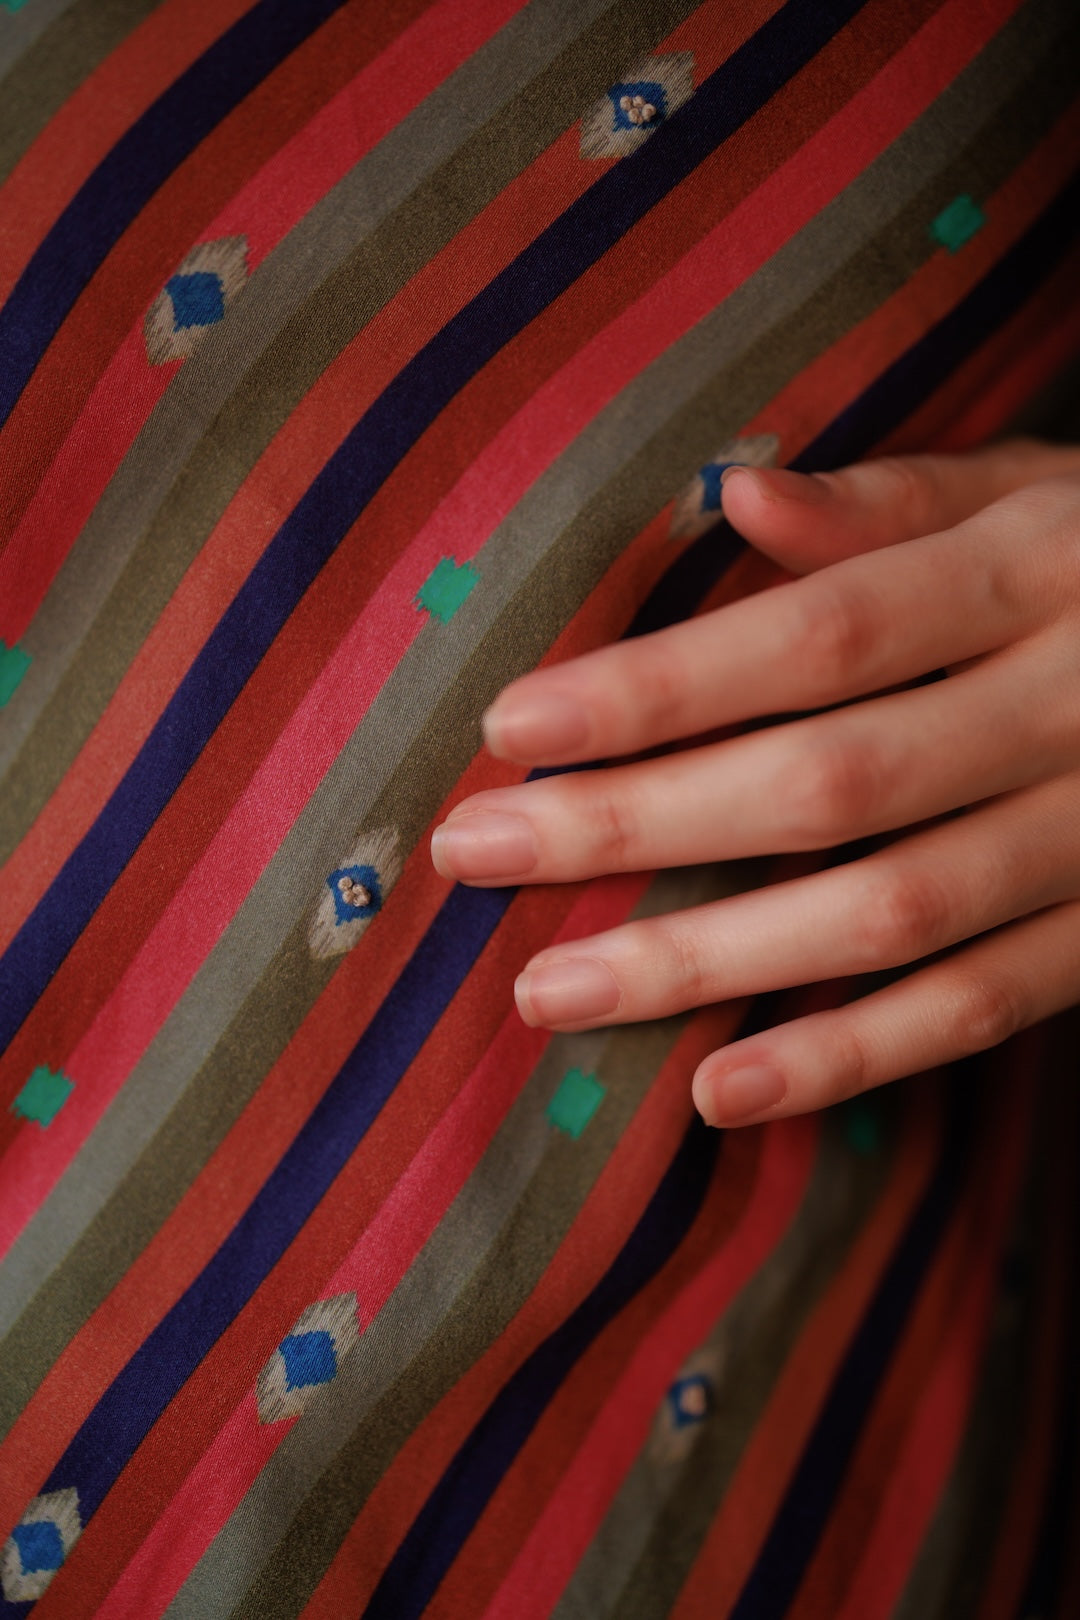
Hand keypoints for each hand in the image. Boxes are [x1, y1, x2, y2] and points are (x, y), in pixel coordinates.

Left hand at [430, 439, 1079, 1125]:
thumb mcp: (1044, 489)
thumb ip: (895, 502)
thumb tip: (734, 500)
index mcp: (1036, 574)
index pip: (820, 635)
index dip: (664, 687)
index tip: (510, 727)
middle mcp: (1069, 709)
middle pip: (829, 782)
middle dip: (638, 826)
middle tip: (473, 854)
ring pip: (891, 915)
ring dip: (711, 964)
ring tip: (548, 992)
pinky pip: (985, 1010)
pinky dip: (855, 1057)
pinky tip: (722, 1092)